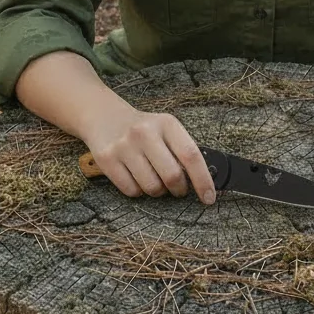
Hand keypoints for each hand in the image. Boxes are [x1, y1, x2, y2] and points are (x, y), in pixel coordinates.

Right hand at [80, 97, 217, 204]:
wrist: (103, 115)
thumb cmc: (143, 128)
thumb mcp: (165, 128)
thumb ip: (182, 150)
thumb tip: (204, 181)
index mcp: (166, 123)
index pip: (191, 155)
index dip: (203, 180)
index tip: (209, 197)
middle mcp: (145, 133)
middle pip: (172, 176)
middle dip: (179, 189)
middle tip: (178, 189)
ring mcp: (124, 146)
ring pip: (152, 187)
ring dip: (158, 191)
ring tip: (154, 178)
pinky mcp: (107, 159)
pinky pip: (132, 191)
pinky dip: (138, 191)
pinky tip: (136, 177)